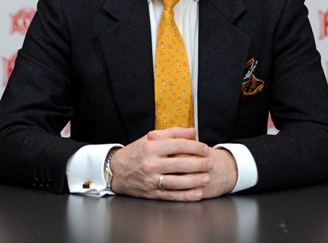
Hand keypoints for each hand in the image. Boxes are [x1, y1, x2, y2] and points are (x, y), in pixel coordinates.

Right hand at [110, 127, 236, 200]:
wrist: (116, 170)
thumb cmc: (136, 152)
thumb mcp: (151, 138)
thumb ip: (173, 133)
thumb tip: (192, 132)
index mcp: (151, 148)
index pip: (177, 145)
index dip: (194, 147)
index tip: (205, 148)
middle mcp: (151, 164)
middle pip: (180, 164)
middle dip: (198, 164)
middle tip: (210, 163)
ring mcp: (151, 180)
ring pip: (177, 182)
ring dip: (195, 181)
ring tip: (206, 178)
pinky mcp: (151, 193)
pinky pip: (171, 195)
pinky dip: (186, 195)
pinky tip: (197, 193)